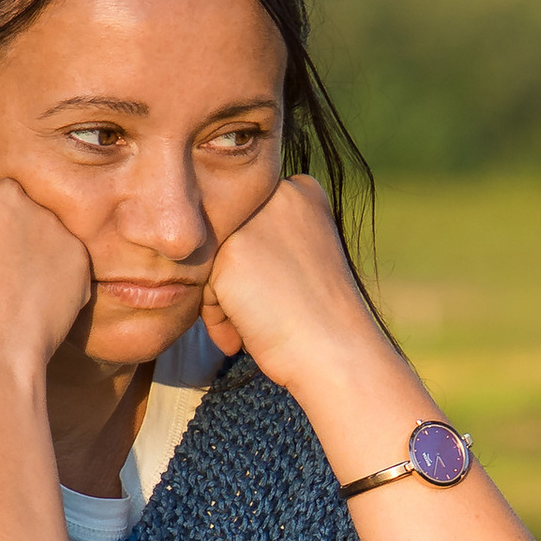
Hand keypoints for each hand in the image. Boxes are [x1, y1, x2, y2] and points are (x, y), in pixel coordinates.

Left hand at [202, 176, 394, 399]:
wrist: (336, 350)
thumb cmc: (323, 316)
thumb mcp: (307, 254)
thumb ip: (271, 235)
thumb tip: (221, 241)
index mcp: (303, 190)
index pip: (252, 220)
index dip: (260, 263)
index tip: (279, 295)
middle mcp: (278, 195)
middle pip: (230, 236)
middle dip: (237, 280)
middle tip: (261, 316)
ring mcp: (252, 222)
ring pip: (214, 260)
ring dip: (224, 300)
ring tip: (248, 330)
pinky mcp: (229, 254)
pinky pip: (204, 286)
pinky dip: (217, 318)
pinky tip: (241, 338)